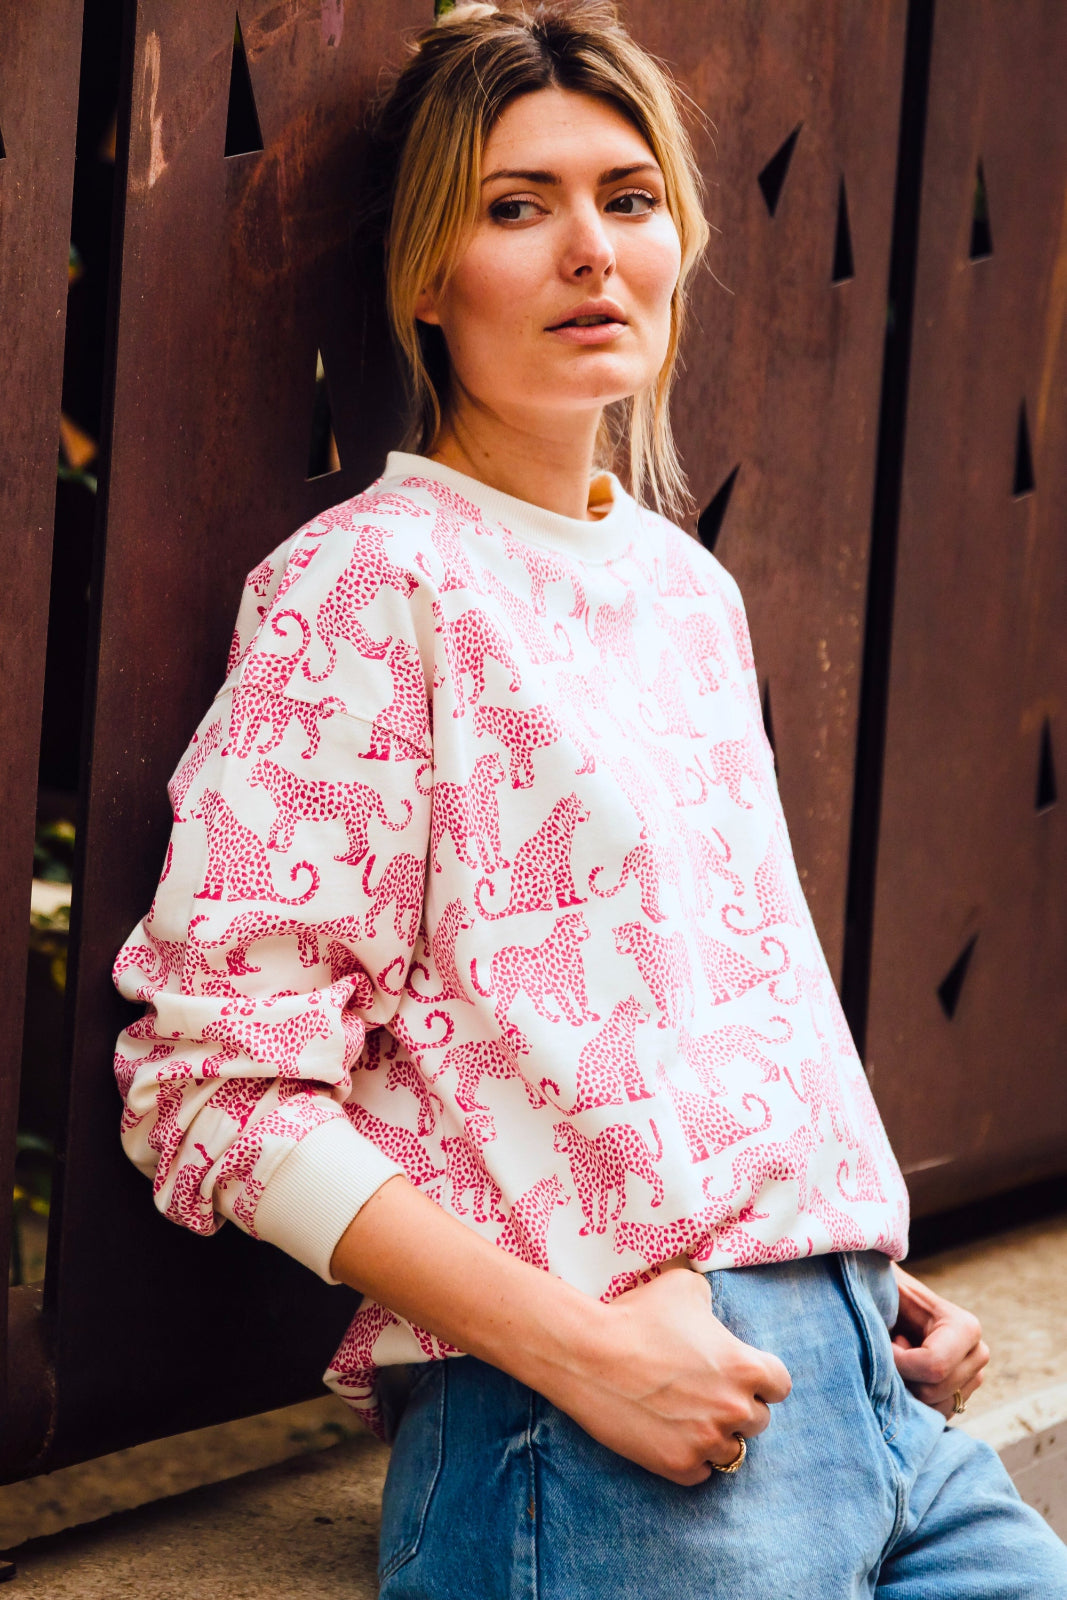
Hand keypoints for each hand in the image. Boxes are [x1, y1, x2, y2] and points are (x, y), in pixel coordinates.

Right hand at [548, 1262, 791, 1485]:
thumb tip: (711, 1312)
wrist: (588, 1353)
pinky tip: (671, 1435)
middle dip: (737, 1407)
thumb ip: (710, 1301)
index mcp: (744, 1367)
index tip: (738, 1375)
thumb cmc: (637, 1313)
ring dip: (715, 1436)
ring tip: (688, 1416)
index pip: (779, 1386)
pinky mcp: (678, 1465)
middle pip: (758, 1421)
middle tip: (705, 1393)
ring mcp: (706, 1441)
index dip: (760, 1379)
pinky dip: (691, 1457)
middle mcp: (734, 1408)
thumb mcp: (684, 1286)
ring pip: (732, 1450)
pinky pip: (702, 1472)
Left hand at [890, 1264, 988, 1417]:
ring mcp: (972, 1377)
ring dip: (907, 1390)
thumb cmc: (884, 1295)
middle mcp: (977, 1354)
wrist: (891, 1301)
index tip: (882, 1346)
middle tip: (890, 1351)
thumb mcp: (884, 1294)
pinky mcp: (962, 1394)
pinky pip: (937, 1415)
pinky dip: (914, 1403)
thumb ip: (886, 1309)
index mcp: (964, 1327)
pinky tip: (906, 1375)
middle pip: (934, 1391)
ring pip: (936, 1408)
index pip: (934, 1366)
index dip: (899, 1363)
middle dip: (902, 1377)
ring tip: (899, 1360)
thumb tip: (891, 1335)